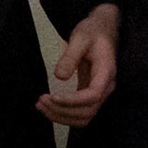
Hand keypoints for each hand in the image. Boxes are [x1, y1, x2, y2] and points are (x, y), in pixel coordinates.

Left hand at [38, 3, 118, 126]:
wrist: (102, 30)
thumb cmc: (93, 32)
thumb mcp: (80, 37)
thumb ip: (70, 56)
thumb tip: (60, 76)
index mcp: (106, 71)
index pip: (93, 94)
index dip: (73, 100)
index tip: (53, 96)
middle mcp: (106, 86)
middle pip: (88, 111)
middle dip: (63, 110)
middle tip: (41, 100)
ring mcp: (100, 93)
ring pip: (84, 117)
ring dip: (62, 116)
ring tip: (41, 106)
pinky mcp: (91, 95)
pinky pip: (80, 113)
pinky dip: (64, 115)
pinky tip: (48, 107)